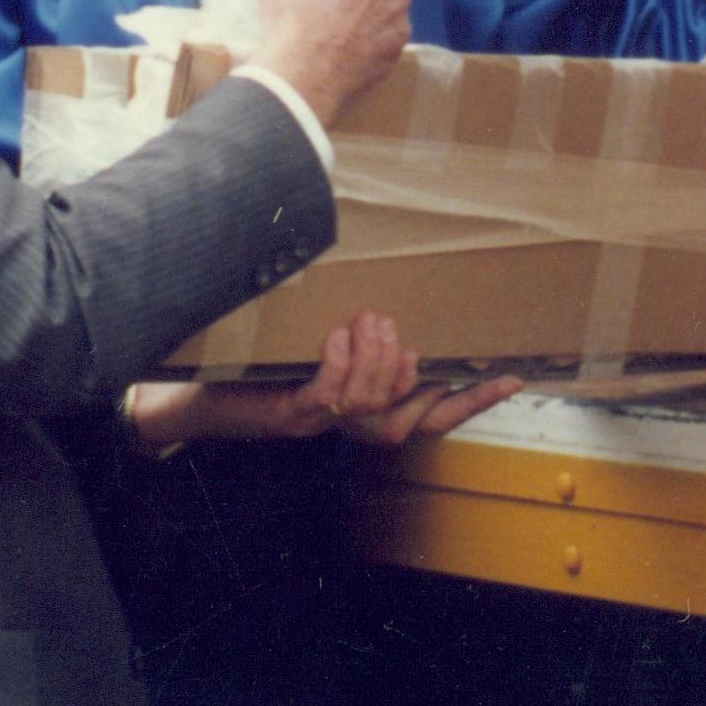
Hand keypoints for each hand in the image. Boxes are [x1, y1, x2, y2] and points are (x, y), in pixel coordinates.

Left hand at [120, 313, 522, 449]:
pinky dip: (338, 363)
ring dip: (375, 359)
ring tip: (367, 320)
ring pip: (374, 403)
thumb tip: (387, 279)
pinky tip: (334, 336)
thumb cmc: (254, 363)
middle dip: (417, 377)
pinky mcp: (291, 415)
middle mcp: (350, 425)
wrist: (191, 393)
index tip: (513, 376)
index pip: (434, 413)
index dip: (475, 400)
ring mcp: (322, 424)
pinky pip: (330, 396)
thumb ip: (352, 324)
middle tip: (397, 328)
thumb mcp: (312, 337)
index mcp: (364, 408)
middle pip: (412, 419)